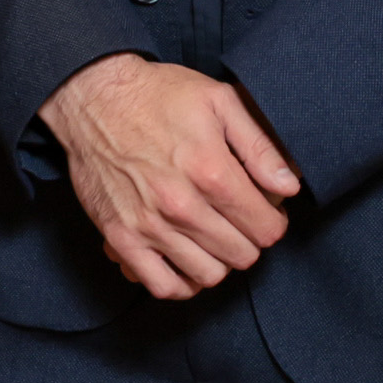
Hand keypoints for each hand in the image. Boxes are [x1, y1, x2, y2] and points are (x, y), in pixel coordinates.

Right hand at [41, 53, 301, 300]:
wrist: (93, 98)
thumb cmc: (158, 96)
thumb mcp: (219, 100)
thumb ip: (259, 146)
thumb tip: (289, 185)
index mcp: (211, 171)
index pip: (266, 228)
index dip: (273, 221)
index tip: (264, 210)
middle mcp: (181, 205)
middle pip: (242, 255)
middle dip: (249, 239)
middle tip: (239, 221)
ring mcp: (149, 226)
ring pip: (209, 275)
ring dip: (219, 261)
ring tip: (214, 238)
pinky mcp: (121, 238)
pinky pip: (163, 286)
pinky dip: (182, 283)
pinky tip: (187, 262)